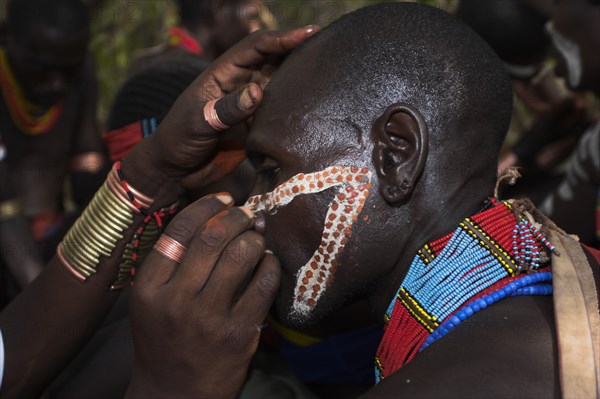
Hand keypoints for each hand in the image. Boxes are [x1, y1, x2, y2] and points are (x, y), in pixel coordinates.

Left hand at [122, 26, 318, 203]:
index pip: (256, 47)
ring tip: (329, 71)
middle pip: (274, 59)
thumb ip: (226, 109)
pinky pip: (280, 112)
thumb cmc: (177, 141)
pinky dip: (296, 107)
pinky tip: (317, 106)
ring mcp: (249, 105)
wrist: (175, 172)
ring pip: (281, 84)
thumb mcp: (197, 123)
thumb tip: (258, 92)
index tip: (308, 33)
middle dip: (298, 50)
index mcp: (222, 74)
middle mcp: (239, 84)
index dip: (282, 38)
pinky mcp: (256, 126)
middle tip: (328, 45)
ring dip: (301, 78)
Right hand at [126, 193, 280, 398]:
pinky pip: (264, 282)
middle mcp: (176, 301)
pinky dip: (270, 264)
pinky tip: (267, 263)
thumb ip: (171, 262)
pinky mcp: (239, 333)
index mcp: (148, 288)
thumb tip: (214, 215)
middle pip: (213, 237)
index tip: (224, 200)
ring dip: (255, 238)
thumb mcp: (150, 300)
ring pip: (242, 254)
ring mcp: (209, 318)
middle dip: (236, 216)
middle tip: (246, 214)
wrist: (174, 394)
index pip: (180, 230)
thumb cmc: (164, 339)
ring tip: (256, 238)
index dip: (207, 206)